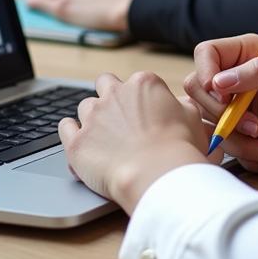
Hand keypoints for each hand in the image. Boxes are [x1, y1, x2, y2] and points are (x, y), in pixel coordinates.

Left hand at [59, 72, 211, 212]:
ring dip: (92, 118)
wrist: (158, 176)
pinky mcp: (77, 141)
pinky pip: (65, 127)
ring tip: (103, 139)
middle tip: (119, 120)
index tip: (142, 115)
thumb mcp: (193, 119)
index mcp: (143, 83)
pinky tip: (80, 143)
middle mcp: (115, 93)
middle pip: (105, 84)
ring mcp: (93, 116)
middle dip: (109, 97)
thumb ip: (182, 106)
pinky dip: (70, 133)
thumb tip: (179, 105)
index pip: (135, 82)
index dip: (138, 99)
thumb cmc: (180, 150)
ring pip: (85, 106)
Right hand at [183, 33, 257, 173]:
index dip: (206, 72)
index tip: (223, 94)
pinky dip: (247, 156)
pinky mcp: (236, 137)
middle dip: (222, 113)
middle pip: (198, 89)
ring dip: (238, 140)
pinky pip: (223, 147)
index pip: (206, 53)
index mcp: (246, 54)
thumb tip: (218, 82)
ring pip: (208, 123)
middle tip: (256, 126)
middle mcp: (234, 80)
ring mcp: (233, 110)